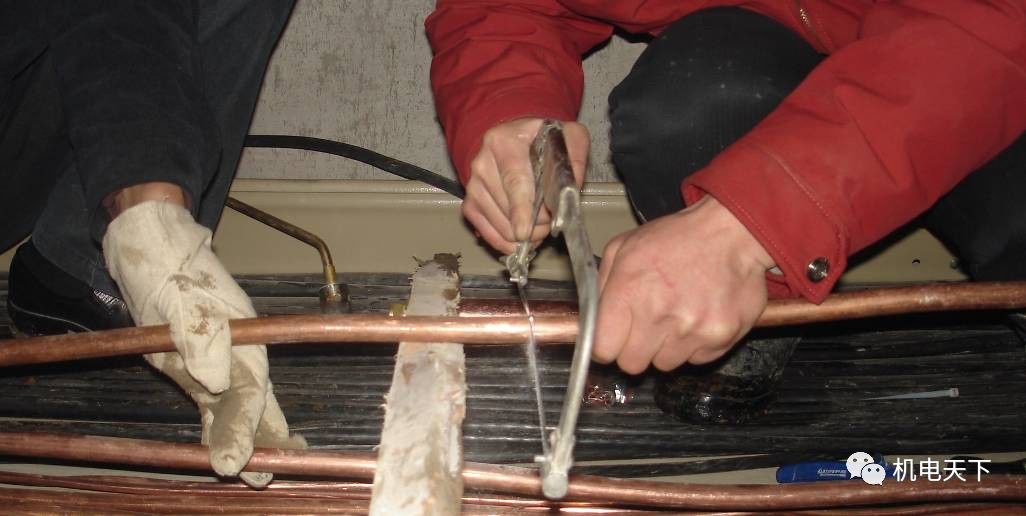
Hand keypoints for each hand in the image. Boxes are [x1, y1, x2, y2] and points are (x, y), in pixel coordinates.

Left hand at [103, 197, 303, 486]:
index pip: (249, 392)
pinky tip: (223, 455)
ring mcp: (218, 362)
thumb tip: (218, 378)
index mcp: (244, 338)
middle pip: (254, 405)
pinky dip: (217, 430)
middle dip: (263, 441)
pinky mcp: (195, 368)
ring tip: (257, 476)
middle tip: (265, 476)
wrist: (152, 246)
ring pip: (236, 410)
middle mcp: (237, 354)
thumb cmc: (169, 266)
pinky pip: (211, 405)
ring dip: (245, 442)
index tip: (236, 460)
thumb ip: (200, 337)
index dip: (245, 428)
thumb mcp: (182, 297)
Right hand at [463, 118, 588, 253]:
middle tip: (550, 219)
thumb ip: (574, 157)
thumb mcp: (566, 136)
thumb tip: (570, 188)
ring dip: (523, 235)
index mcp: (505, 143)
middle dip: (534, 224)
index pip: (514, 181)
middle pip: (508, 208)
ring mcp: (474, 185)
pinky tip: (521, 236)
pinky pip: (486, 232)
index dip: (521, 209)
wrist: (513, 140)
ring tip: (538, 224)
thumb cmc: (541, 141)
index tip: (524, 231)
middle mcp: (483, 163)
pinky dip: (506, 242)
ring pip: (499, 225)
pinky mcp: (470, 203)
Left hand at [593, 196, 774, 373]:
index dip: (606, 345)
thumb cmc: (678, 238)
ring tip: (676, 315)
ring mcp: (693, 330)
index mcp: (629, 291)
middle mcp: (660, 315)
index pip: (603, 349)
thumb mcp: (624, 248)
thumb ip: (600, 287)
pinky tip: (698, 316)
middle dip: (634, 348)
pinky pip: (696, 359)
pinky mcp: (721, 338)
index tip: (612, 339)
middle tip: (646, 325)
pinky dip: (695, 345)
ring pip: (665, 364)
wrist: (733, 232)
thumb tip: (588, 321)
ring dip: (666, 347)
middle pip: (632, 364)